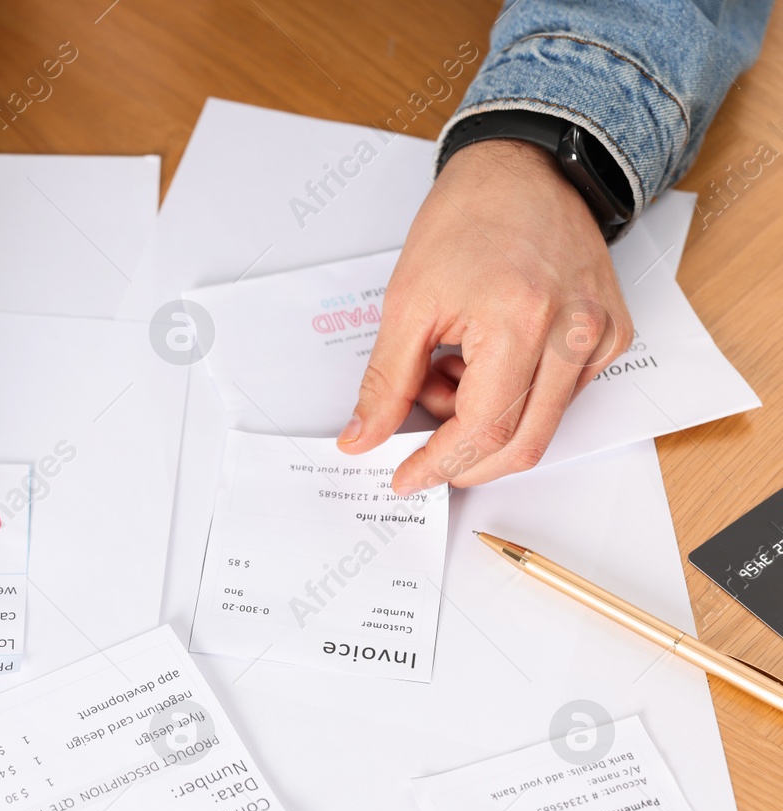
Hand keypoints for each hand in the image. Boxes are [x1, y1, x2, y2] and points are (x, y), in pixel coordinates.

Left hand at [337, 139, 632, 493]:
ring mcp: (601, 337)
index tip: (404, 477)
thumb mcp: (407, 301)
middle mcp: (575, 333)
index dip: (438, 464)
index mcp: (522, 320)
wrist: (523, 169)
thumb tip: (361, 439)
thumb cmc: (468, 218)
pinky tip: (483, 357)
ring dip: (484, 418)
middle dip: (463, 455)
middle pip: (520, 444)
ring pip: (540, 424)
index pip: (482, 430)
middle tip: (419, 436)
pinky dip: (514, 396)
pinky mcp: (612, 335)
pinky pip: (561, 396)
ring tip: (449, 366)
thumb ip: (386, 382)